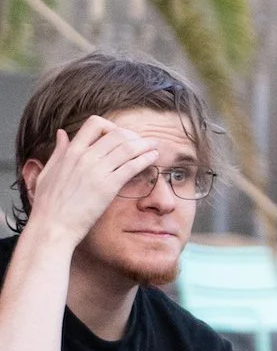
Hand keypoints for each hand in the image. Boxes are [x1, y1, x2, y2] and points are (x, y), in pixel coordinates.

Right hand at [21, 117, 158, 242]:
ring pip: (128, 147)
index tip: (118, 135)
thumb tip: (62, 133)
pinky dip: (146, 158)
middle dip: (133, 135)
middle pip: (117, 134)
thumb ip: (58, 152)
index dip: (111, 126)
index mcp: (70, 152)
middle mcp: (85, 157)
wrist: (52, 226)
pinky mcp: (108, 186)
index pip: (95, 124)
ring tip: (154, 146)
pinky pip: (132, 166)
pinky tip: (154, 158)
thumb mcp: (48, 172)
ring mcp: (97, 171)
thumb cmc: (48, 204)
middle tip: (142, 142)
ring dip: (145, 144)